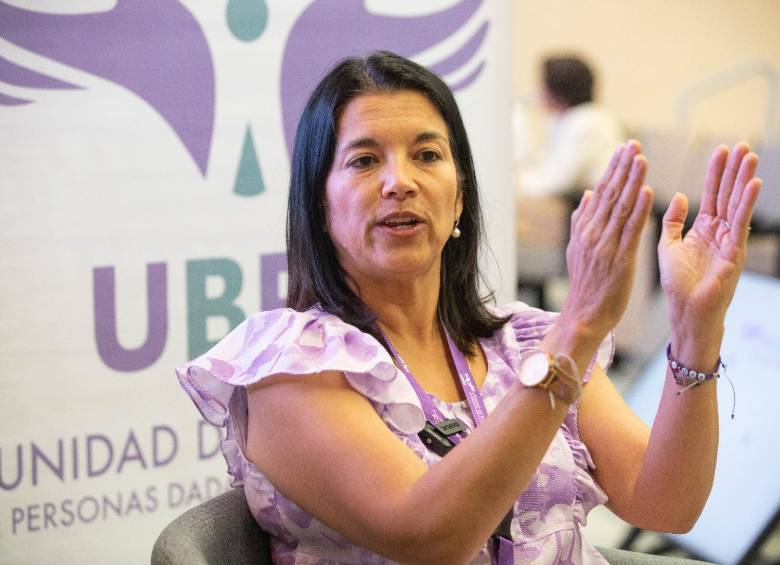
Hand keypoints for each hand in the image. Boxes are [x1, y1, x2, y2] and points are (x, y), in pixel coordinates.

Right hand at [558, 141, 653, 345]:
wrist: (583, 315)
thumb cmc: (585, 285)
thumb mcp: (577, 250)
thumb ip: (582, 221)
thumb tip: (589, 195)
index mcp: (584, 230)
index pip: (600, 193)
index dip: (612, 170)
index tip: (623, 149)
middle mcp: (593, 234)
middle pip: (610, 194)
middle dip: (622, 168)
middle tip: (633, 144)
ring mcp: (605, 246)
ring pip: (620, 207)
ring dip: (632, 181)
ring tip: (641, 159)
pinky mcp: (619, 260)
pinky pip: (630, 230)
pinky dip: (638, 210)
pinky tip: (646, 192)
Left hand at [658, 143, 761, 362]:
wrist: (685, 311)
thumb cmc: (677, 284)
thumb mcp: (669, 246)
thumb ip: (673, 221)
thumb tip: (682, 196)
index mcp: (703, 230)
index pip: (711, 195)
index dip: (716, 173)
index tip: (720, 150)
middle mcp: (719, 232)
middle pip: (727, 195)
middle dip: (733, 170)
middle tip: (741, 145)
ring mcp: (730, 241)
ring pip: (737, 204)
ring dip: (743, 179)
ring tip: (749, 156)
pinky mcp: (735, 252)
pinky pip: (741, 223)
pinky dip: (746, 203)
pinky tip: (753, 184)